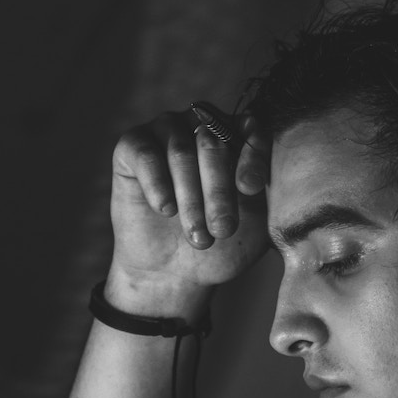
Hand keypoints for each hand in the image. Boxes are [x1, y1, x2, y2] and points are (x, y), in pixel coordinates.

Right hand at [107, 107, 270, 307]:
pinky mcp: (132, 146)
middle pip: (213, 140)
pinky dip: (157, 184)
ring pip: (180, 150)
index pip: (250, 128)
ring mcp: (165, 131)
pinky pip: (146, 154)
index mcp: (237, 137)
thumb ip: (265, 193)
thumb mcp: (254, 223)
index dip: (251, 155)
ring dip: (191, 197)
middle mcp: (201, 125)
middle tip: (222, 229)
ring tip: (198, 237)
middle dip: (219, 189)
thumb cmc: (220, 244)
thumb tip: (259, 173)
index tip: (250, 189)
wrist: (174, 272)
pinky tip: (166, 210)